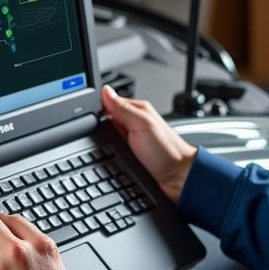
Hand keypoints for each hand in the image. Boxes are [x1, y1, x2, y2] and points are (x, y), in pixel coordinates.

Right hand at [102, 86, 196, 203]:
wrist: (178, 178)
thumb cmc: (168, 150)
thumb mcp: (143, 124)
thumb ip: (124, 108)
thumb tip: (106, 91)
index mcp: (135, 110)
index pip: (108, 103)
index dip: (97, 108)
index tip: (90, 116)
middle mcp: (131, 124)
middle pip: (104, 122)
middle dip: (98, 128)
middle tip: (102, 135)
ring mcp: (128, 140)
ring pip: (104, 138)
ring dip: (102, 144)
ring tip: (109, 149)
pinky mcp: (127, 155)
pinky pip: (109, 152)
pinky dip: (107, 156)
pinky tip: (109, 158)